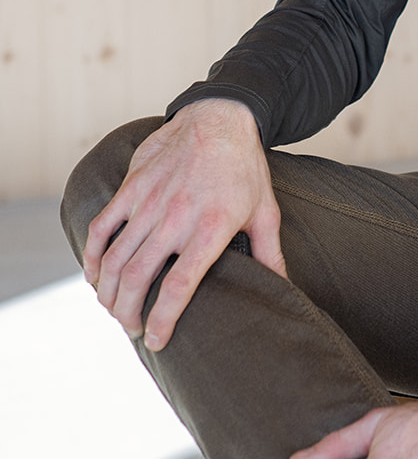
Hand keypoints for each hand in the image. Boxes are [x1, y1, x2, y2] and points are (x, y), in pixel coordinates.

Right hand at [83, 98, 285, 350]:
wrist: (221, 117)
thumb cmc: (245, 168)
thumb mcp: (266, 211)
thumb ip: (269, 254)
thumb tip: (285, 289)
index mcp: (211, 228)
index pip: (178, 286)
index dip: (163, 320)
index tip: (157, 341)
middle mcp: (176, 217)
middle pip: (137, 279)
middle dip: (128, 314)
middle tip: (132, 329)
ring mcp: (150, 200)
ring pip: (115, 258)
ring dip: (108, 292)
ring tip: (114, 310)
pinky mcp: (133, 185)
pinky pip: (103, 225)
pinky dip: (93, 255)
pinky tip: (94, 275)